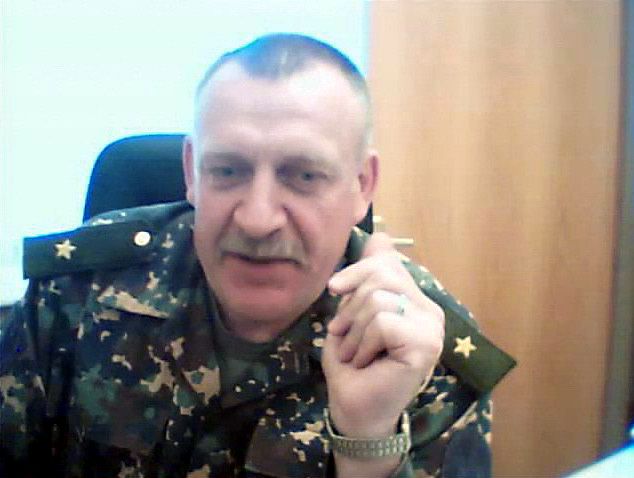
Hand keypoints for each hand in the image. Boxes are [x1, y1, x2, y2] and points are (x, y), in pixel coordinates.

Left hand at [322, 233, 444, 437]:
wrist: (353, 407)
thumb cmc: (351, 362)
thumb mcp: (353, 311)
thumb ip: (369, 275)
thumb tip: (381, 234)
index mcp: (415, 300)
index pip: (388, 262)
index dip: (357, 270)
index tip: (336, 289)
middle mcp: (430, 311)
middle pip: (381, 275)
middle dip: (350, 307)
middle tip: (346, 336)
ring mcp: (432, 328)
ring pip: (378, 298)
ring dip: (353, 330)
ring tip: (355, 353)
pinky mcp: (426, 344)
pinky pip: (383, 322)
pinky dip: (362, 343)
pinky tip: (365, 362)